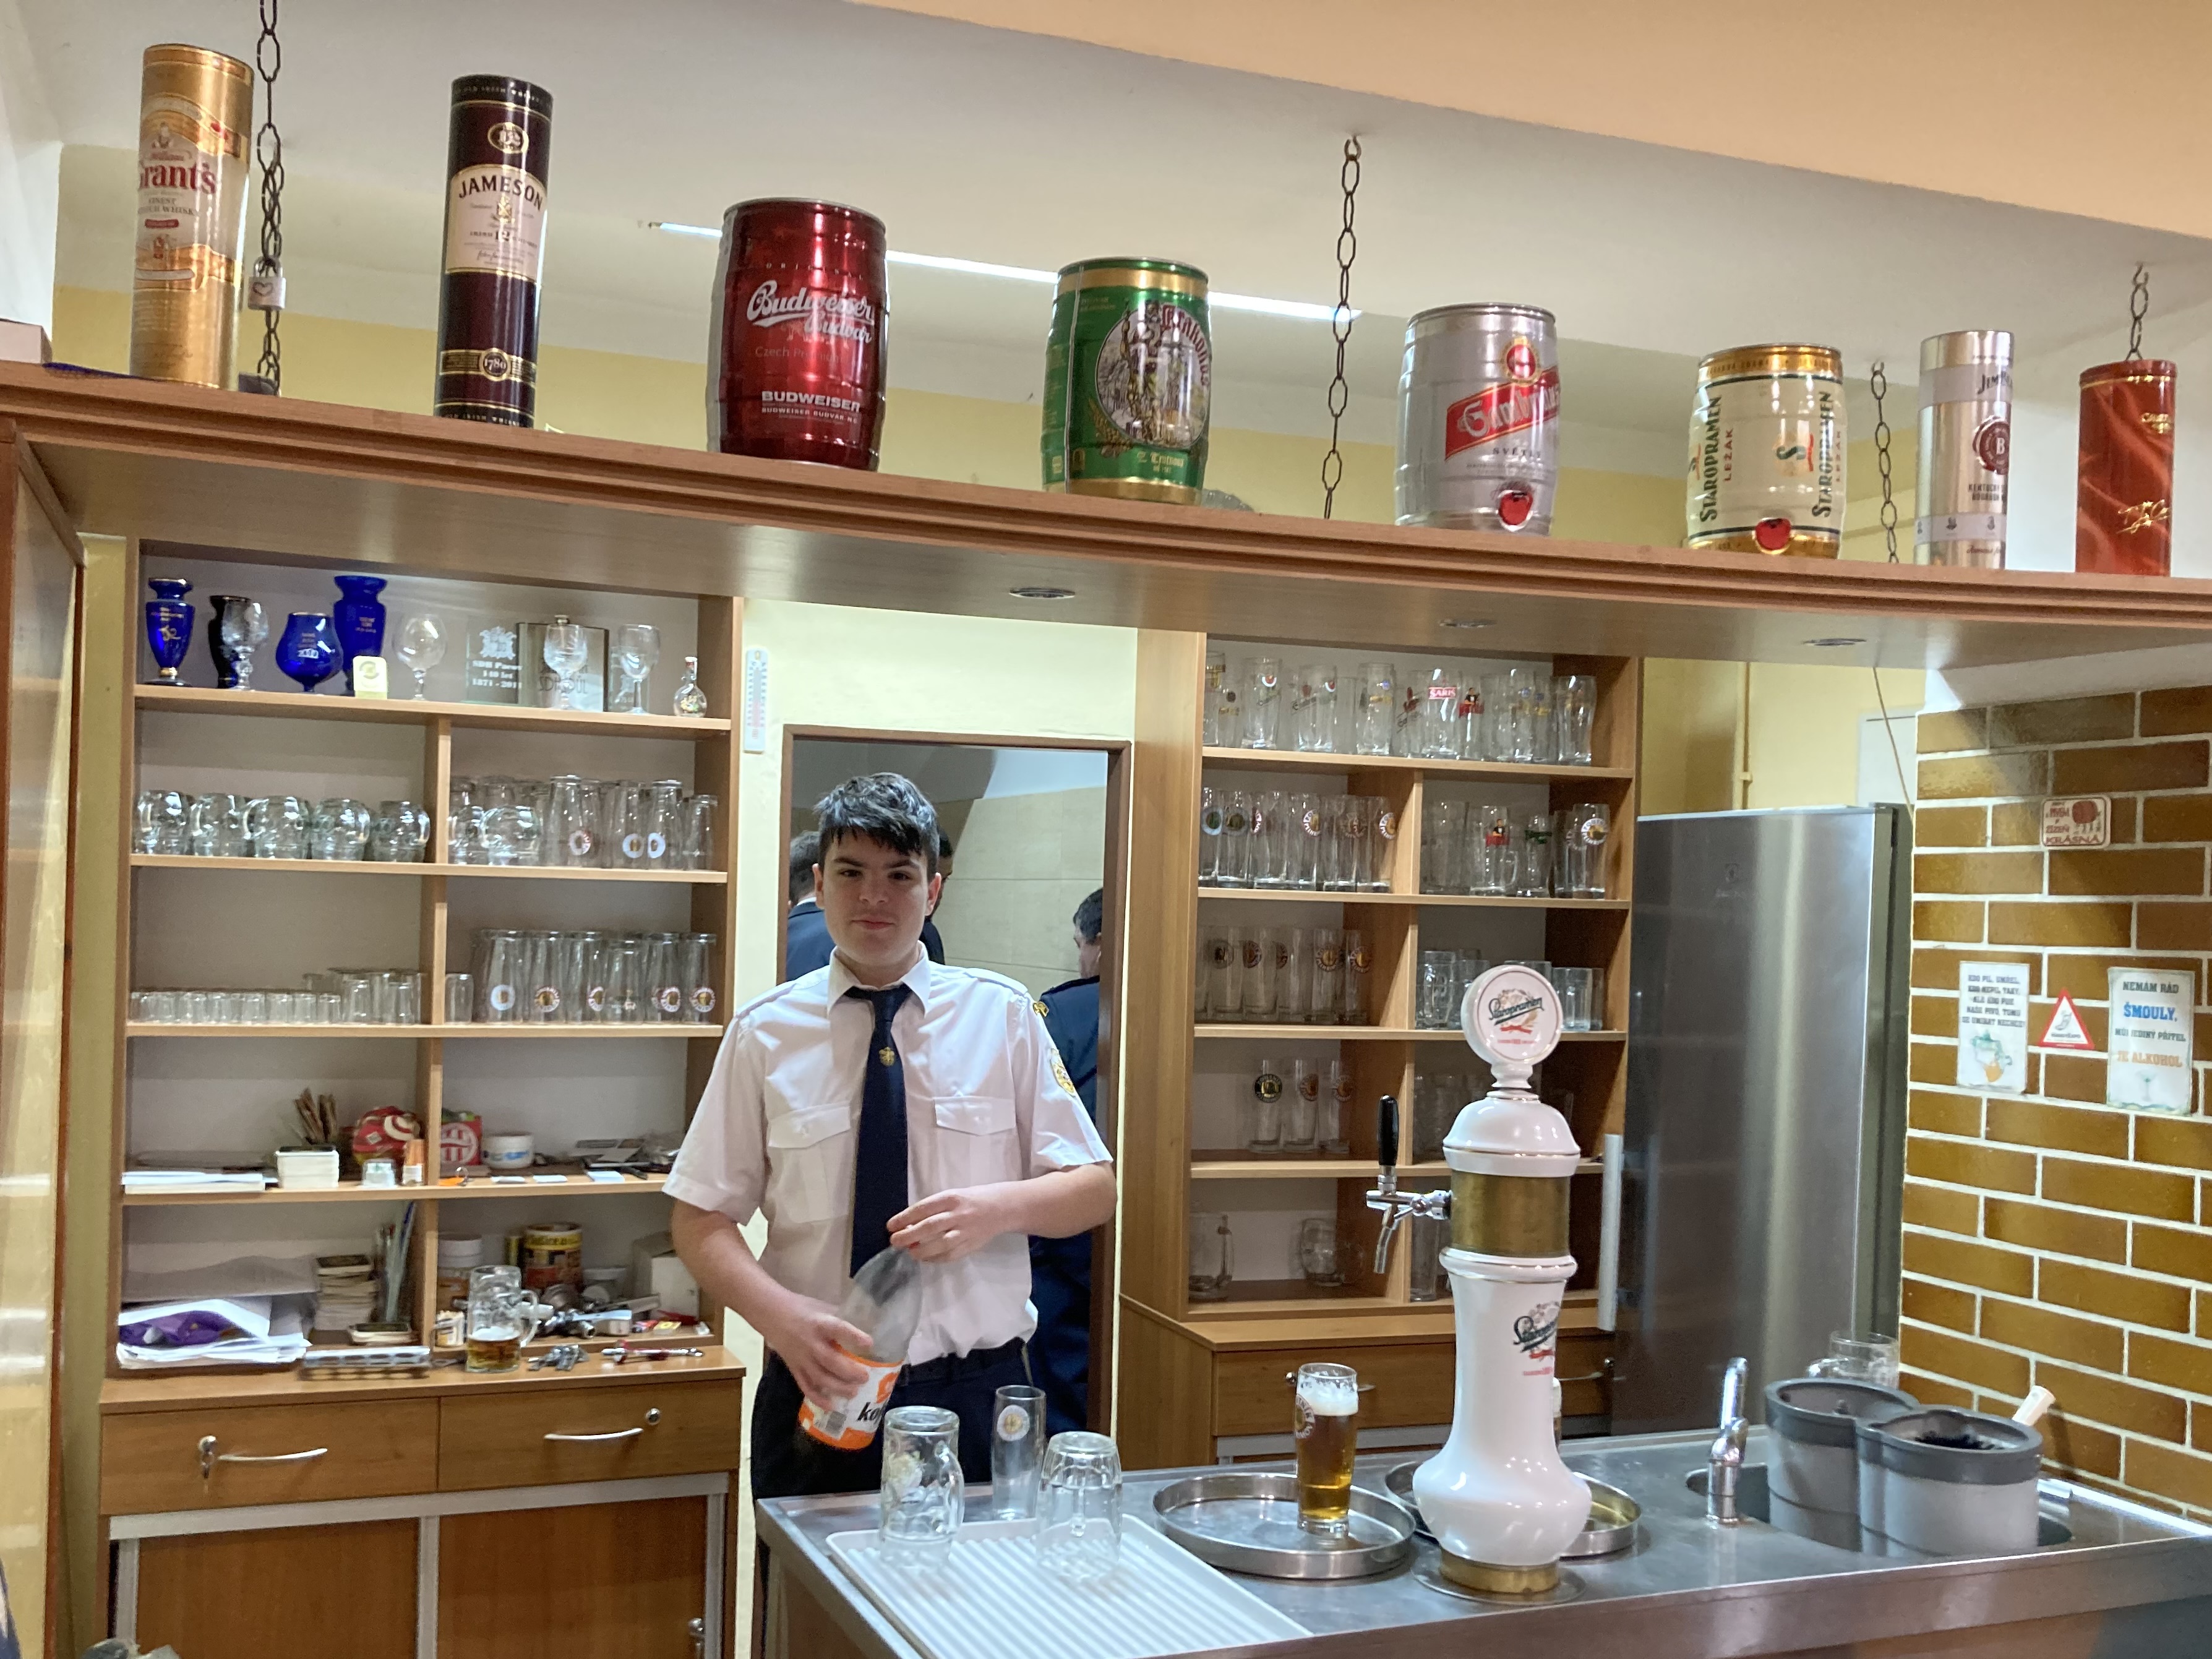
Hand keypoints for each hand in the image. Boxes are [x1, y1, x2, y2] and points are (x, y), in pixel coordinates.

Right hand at [761, 1293, 871, 1405]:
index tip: (870, 1344)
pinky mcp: (794, 1368)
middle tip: (865, 1378)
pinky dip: (817, 1398)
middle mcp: (810, 1342)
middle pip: (830, 1361)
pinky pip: (805, 1386)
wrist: (770, 1313)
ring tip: (854, 1392)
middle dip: (849, 1371)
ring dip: (837, 1387)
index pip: (838, 1329)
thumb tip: (865, 1327)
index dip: (854, 1337)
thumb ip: (840, 1318)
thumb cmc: (801, 1308)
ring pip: (819, 1377)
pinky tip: (831, 1405)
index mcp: (819, 1323)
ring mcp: (801, 1358)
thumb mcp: (822, 1306)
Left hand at [889, 1186, 1011, 1261]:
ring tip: (909, 1251)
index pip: (924, 1208)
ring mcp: (966, 1231)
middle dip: (909, 1235)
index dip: (905, 1217)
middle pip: (930, 1226)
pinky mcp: (971, 1245)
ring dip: (921, 1250)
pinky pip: (951, 1255)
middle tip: (894, 1241)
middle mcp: (959, 1214)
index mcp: (952, 1198)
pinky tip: (925, 1258)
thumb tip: (908, 1225)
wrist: (1002, 1207)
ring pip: (940, 1243)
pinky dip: (935, 1258)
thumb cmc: (971, 1200)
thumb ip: (934, 1209)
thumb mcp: (953, 1197)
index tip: (890, 1225)